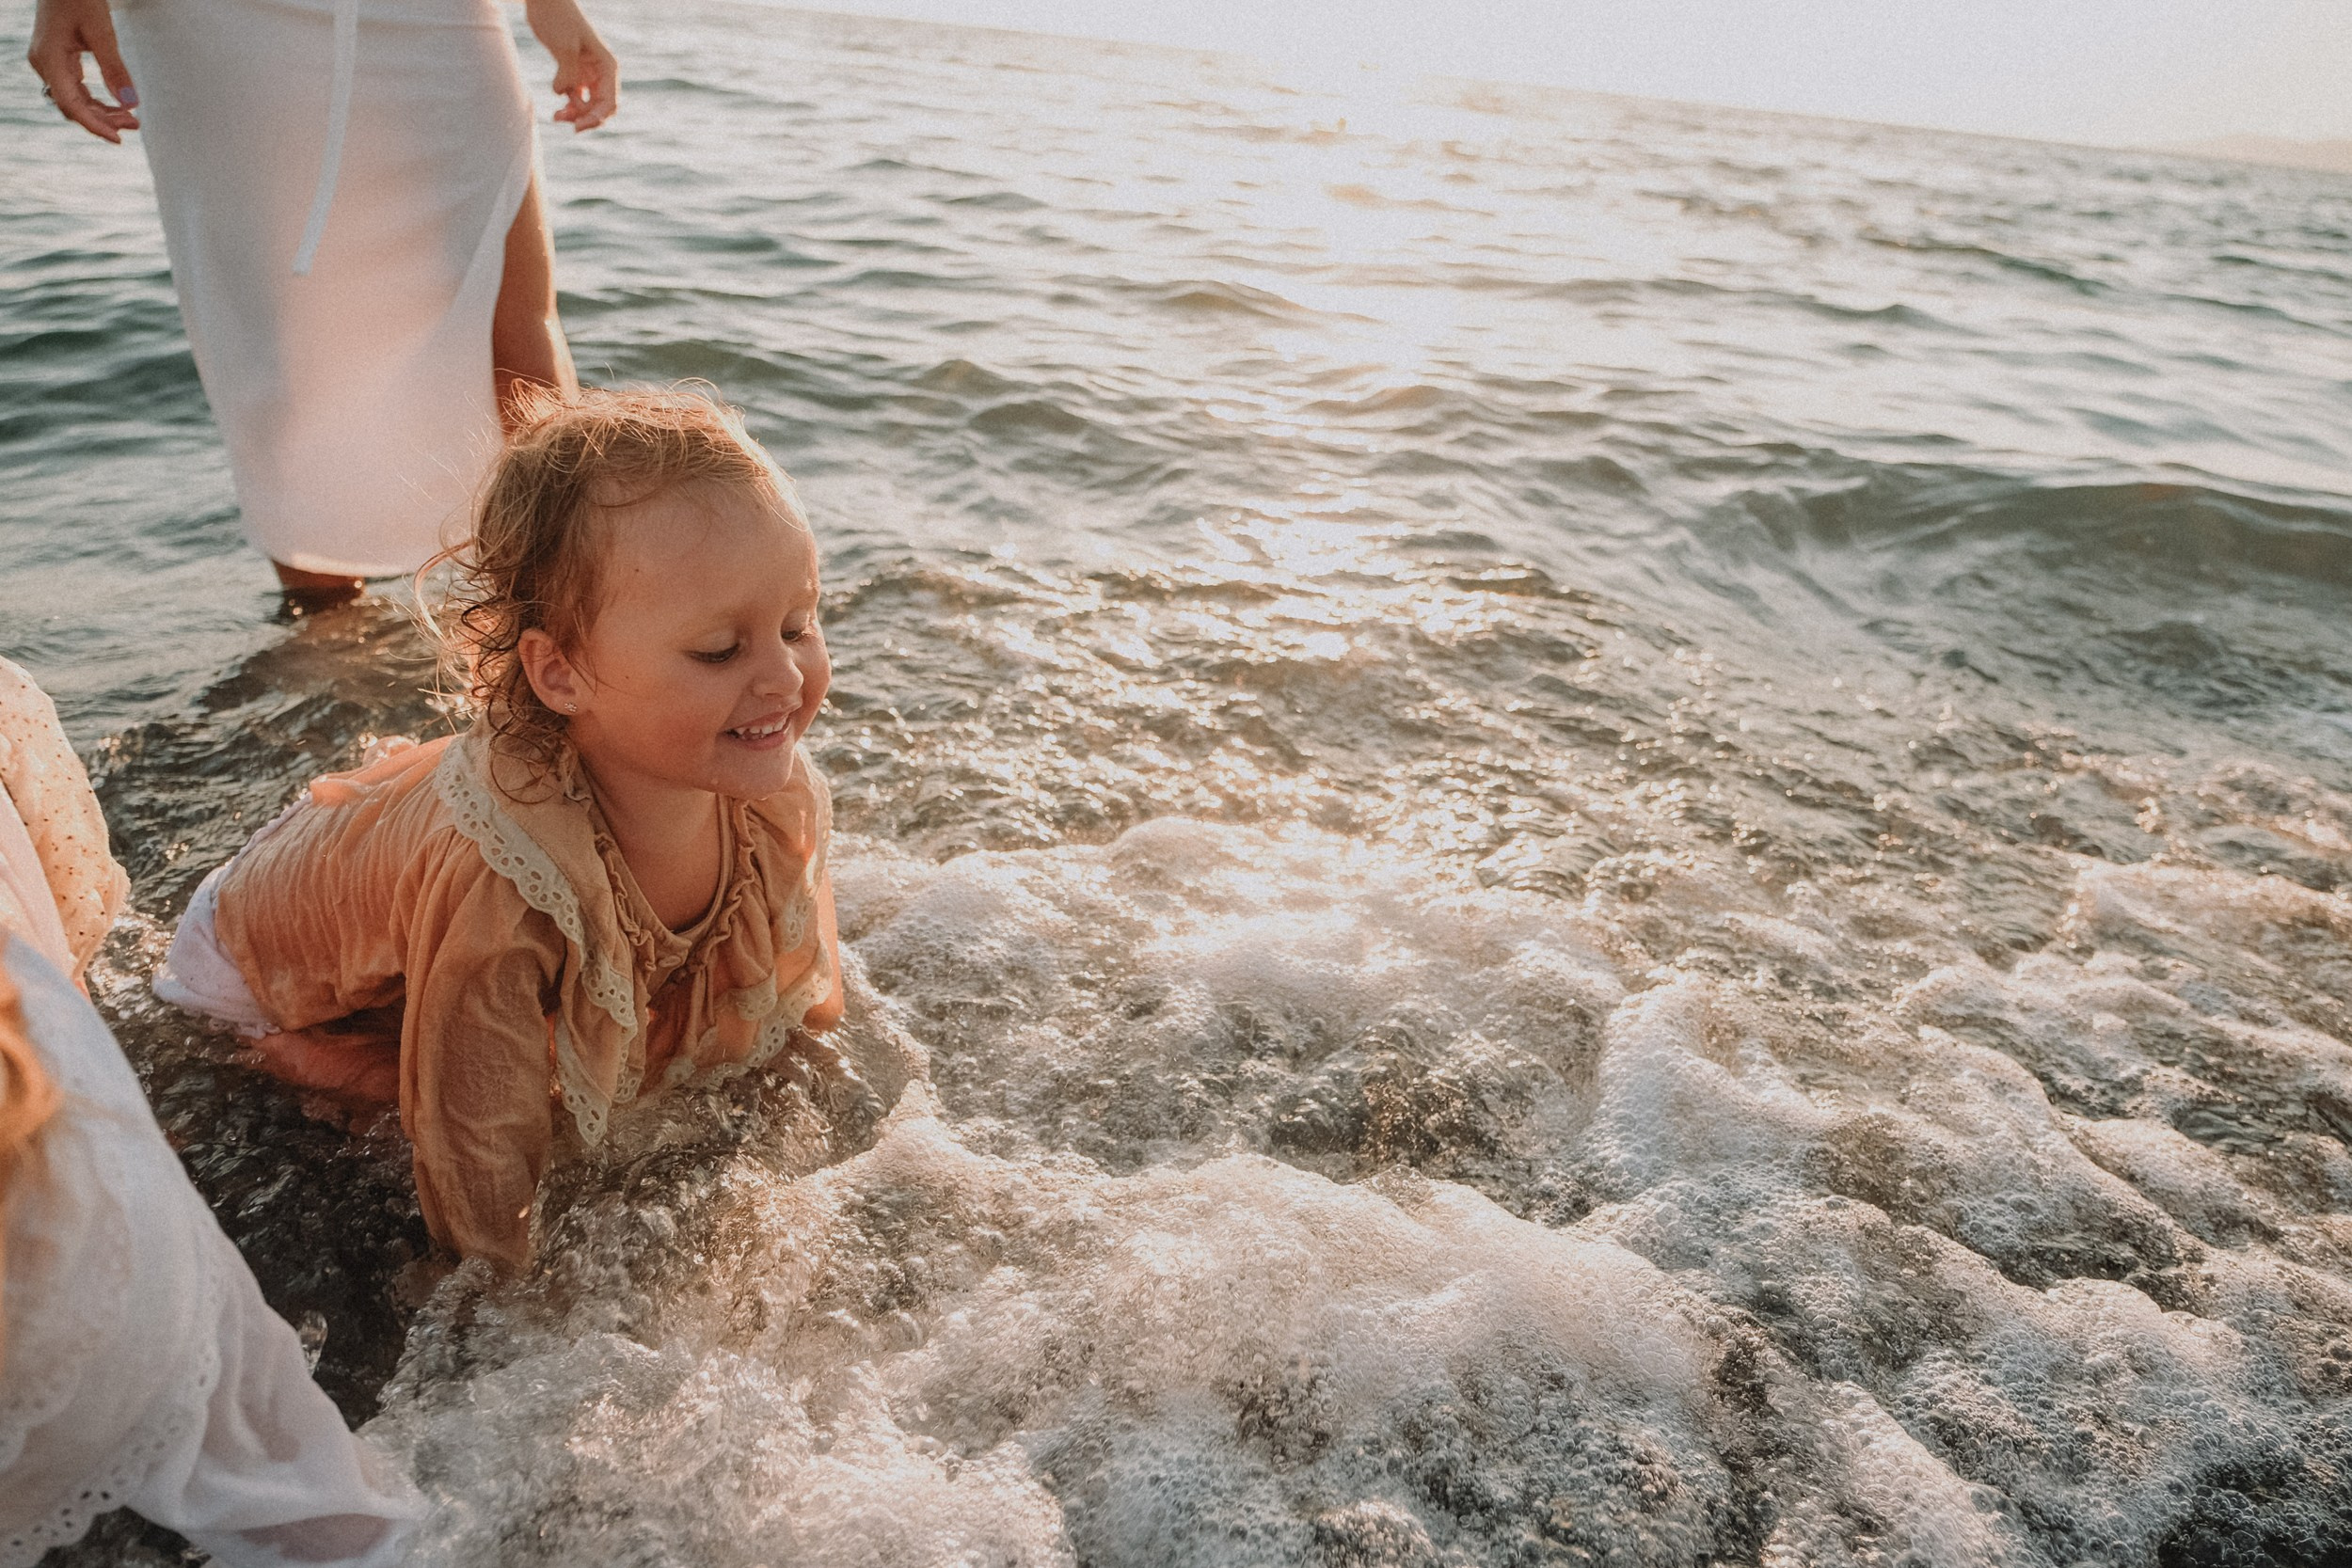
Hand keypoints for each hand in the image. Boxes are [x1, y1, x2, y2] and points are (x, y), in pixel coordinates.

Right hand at [27, 0, 137, 143]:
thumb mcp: (101, 31)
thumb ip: (115, 68)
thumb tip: (131, 103)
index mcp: (49, 59)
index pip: (70, 104)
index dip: (94, 125)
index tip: (118, 139)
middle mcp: (44, 64)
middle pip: (73, 105)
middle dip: (104, 119)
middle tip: (135, 125)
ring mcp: (49, 62)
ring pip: (74, 99)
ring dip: (102, 111)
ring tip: (131, 118)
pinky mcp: (58, 59)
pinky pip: (75, 89)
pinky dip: (96, 99)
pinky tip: (117, 104)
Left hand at [524, 0, 616, 131]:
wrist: (545, 2)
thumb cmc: (558, 18)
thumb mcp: (564, 46)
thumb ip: (567, 72)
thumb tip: (563, 94)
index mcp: (607, 66)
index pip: (610, 102)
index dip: (596, 118)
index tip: (577, 126)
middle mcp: (601, 73)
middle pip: (600, 108)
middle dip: (584, 119)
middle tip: (563, 121)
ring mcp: (588, 74)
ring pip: (587, 106)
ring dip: (574, 115)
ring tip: (556, 116)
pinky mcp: (573, 73)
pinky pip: (576, 99)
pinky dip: (568, 107)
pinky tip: (557, 109)